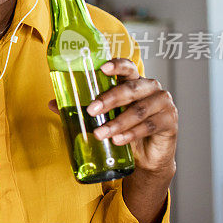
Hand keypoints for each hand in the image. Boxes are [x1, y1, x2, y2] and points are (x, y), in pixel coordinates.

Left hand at [48, 58, 177, 174]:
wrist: (146, 157)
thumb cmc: (123, 129)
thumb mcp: (103, 117)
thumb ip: (80, 108)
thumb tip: (51, 103)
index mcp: (134, 81)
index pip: (127, 67)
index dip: (116, 65)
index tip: (101, 68)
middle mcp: (151, 88)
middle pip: (132, 88)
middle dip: (110, 99)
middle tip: (91, 110)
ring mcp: (163, 104)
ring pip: (139, 110)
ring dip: (118, 122)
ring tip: (100, 134)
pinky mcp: (170, 122)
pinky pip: (149, 126)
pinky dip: (131, 134)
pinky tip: (117, 140)